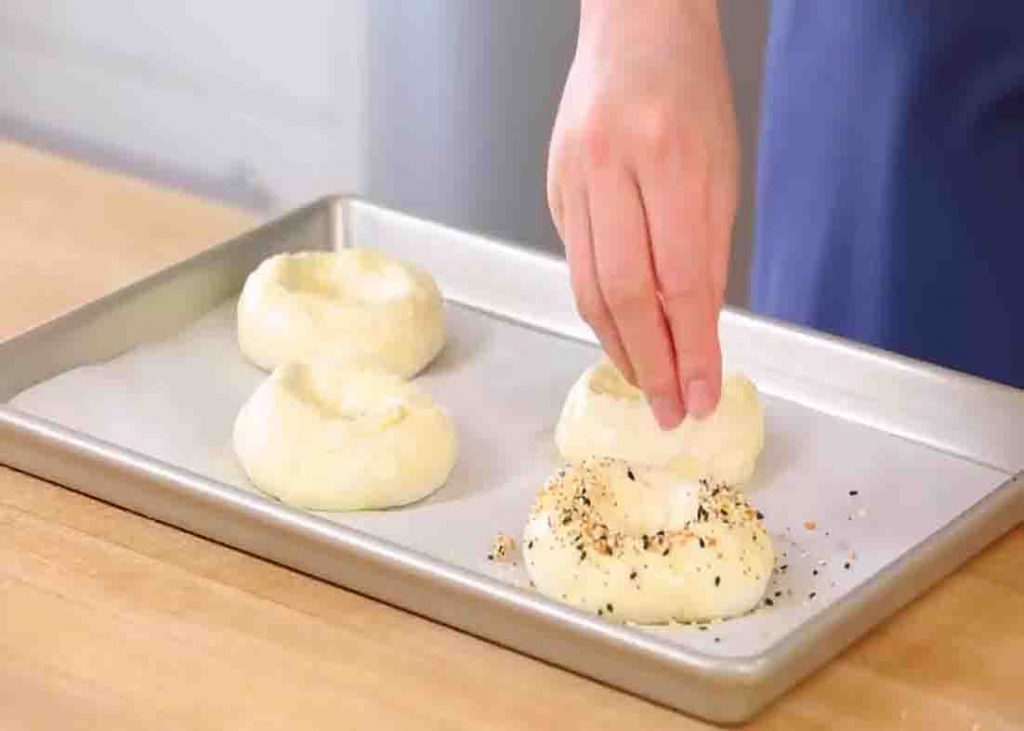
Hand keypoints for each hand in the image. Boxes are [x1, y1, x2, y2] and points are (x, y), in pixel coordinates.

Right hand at [547, 0, 738, 427]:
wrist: (633, 31)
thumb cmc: (691, 91)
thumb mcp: (722, 169)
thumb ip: (707, 253)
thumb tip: (697, 333)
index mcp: (669, 158)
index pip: (679, 280)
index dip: (690, 349)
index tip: (702, 396)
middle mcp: (610, 168)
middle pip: (622, 294)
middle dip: (649, 364)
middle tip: (669, 409)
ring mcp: (571, 179)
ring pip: (587, 287)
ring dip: (617, 346)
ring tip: (645, 382)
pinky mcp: (552, 190)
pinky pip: (575, 262)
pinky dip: (599, 307)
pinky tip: (620, 331)